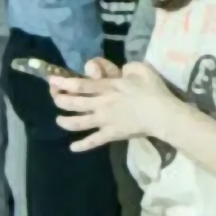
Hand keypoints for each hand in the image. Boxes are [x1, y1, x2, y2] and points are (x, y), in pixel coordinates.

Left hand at [49, 58, 179, 152]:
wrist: (162, 114)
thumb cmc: (154, 90)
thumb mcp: (142, 70)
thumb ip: (128, 67)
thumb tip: (122, 70)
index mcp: (108, 87)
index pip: (81, 84)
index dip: (64, 83)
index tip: (52, 82)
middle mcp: (102, 103)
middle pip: (75, 103)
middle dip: (60, 100)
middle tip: (55, 99)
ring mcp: (105, 120)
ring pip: (79, 122)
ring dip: (66, 122)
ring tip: (59, 120)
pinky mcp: (112, 134)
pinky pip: (94, 141)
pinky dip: (82, 145)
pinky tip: (72, 148)